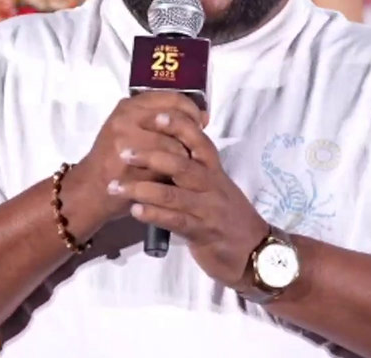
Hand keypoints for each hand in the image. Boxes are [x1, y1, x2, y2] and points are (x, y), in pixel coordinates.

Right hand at [62, 92, 209, 232]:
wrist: (91, 188)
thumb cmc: (115, 157)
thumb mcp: (131, 128)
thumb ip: (161, 118)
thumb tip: (203, 116)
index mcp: (129, 105)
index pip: (172, 98)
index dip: (192, 110)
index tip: (199, 122)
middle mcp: (126, 118)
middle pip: (175, 120)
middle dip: (191, 135)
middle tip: (194, 147)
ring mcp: (127, 141)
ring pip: (174, 145)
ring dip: (184, 157)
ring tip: (182, 164)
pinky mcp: (131, 165)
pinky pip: (166, 167)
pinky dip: (175, 172)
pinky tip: (173, 176)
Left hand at [109, 109, 269, 290]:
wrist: (255, 253)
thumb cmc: (229, 216)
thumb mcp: (216, 187)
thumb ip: (196, 169)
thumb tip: (168, 147)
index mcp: (214, 171)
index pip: (199, 141)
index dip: (178, 126)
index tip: (155, 115)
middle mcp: (212, 185)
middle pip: (181, 164)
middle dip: (150, 155)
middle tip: (123, 151)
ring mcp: (207, 209)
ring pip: (172, 194)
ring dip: (140, 189)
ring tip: (115, 186)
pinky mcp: (201, 233)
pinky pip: (174, 221)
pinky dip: (153, 214)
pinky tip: (134, 210)